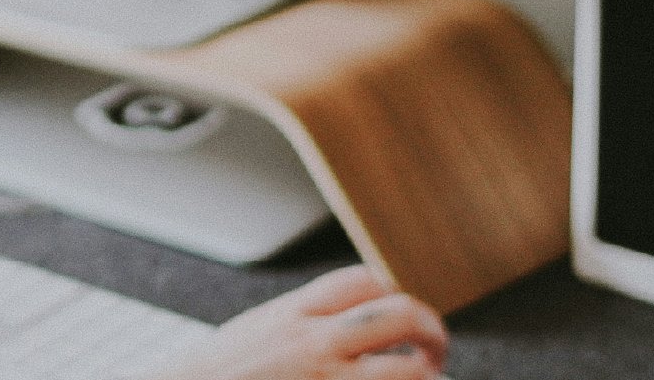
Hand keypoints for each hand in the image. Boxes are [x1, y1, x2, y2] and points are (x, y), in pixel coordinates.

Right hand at [156, 267, 448, 379]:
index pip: (364, 281)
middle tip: (435, 350)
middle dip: (430, 331)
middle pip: (398, 315)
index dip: (396, 294)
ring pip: (406, 371)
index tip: (404, 318)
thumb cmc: (218, 376)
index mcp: (294, 313)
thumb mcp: (258, 330)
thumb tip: (346, 314)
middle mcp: (312, 343)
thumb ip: (300, 319)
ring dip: (429, 376)